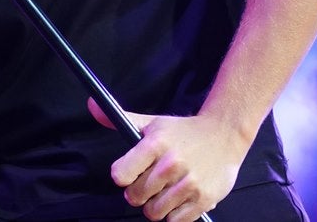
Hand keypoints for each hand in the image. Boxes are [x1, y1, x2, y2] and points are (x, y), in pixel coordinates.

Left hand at [88, 100, 243, 221]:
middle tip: (149, 183)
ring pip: (154, 212)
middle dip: (139, 193)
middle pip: (136, 197)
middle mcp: (171, 164)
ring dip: (156, 206)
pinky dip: (174, 215)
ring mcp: (189, 183)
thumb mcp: (152, 123)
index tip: (129, 174)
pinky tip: (178, 199)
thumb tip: (92, 107)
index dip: (123, 177)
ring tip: (164, 191)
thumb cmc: (185, 132)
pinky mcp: (203, 199)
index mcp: (155, 144)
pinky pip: (176, 221)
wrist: (224, 135)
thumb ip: (120, 119)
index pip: (121, 175)